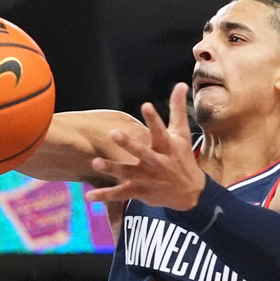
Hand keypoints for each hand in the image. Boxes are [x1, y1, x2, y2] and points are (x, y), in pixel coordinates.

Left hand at [85, 83, 206, 210]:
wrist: (190, 192)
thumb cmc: (181, 157)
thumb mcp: (181, 134)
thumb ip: (177, 109)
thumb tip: (181, 84)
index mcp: (166, 146)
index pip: (160, 130)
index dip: (153, 118)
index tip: (146, 105)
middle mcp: (156, 162)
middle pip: (141, 151)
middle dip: (128, 143)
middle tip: (114, 132)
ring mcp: (147, 178)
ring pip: (127, 172)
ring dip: (111, 168)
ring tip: (95, 162)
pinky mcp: (139, 191)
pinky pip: (120, 194)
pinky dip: (105, 195)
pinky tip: (89, 196)